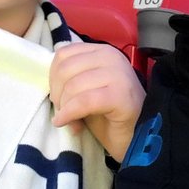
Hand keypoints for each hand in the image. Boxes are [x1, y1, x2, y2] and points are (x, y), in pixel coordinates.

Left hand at [49, 42, 144, 161]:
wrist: (138, 137)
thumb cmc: (109, 115)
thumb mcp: (85, 90)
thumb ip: (69, 79)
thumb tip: (49, 86)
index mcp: (101, 51)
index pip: (63, 55)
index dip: (53, 79)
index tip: (59, 98)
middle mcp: (111, 56)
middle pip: (65, 70)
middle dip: (58, 95)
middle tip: (65, 114)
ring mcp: (119, 74)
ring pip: (73, 86)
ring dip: (66, 109)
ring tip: (74, 123)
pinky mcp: (121, 95)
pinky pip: (84, 102)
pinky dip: (71, 114)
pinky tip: (71, 125)